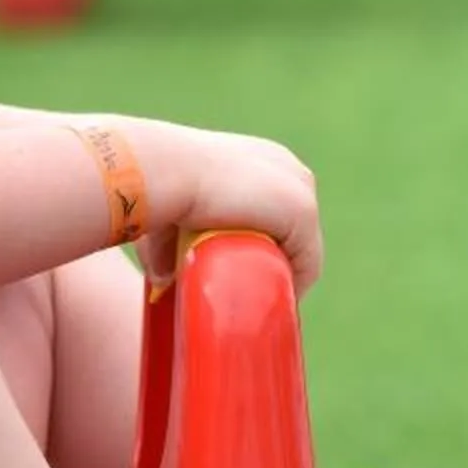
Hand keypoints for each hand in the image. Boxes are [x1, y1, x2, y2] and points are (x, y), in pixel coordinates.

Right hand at [117, 121, 324, 293]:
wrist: (169, 168)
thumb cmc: (159, 185)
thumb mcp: (169, 212)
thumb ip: (168, 242)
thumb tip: (161, 278)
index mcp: (261, 160)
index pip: (279, 213)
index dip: (267, 246)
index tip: (248, 276)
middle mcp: (287, 168)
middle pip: (296, 231)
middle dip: (278, 262)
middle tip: (254, 296)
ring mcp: (299, 188)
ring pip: (304, 248)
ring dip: (286, 277)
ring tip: (263, 307)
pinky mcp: (303, 211)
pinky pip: (308, 261)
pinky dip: (296, 285)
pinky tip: (277, 304)